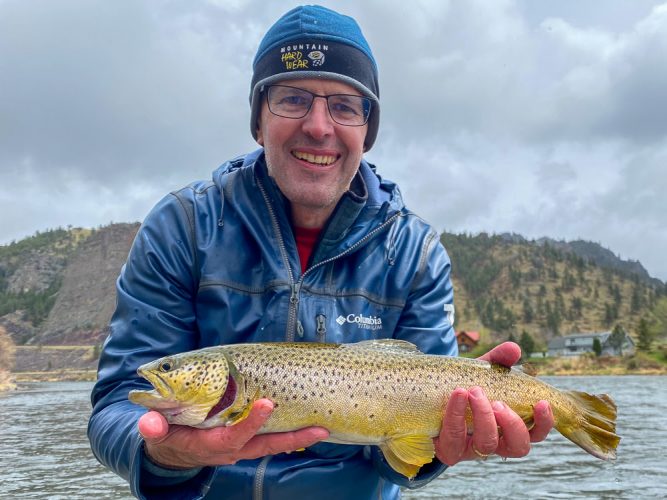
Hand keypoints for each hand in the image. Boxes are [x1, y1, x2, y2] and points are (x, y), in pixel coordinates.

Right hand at [138, 399, 328, 468]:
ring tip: (322, 427)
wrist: (170, 452)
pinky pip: (270, 439)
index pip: (235, 435)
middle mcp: (231, 448)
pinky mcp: (245, 441)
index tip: (267, 404)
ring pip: (272, 443)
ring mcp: (240, 447)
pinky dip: (288, 433)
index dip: (251, 422)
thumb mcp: (155, 432)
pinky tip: (307, 424)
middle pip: (265, 445)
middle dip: (292, 438)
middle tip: (319, 428)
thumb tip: (149, 423)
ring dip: (297, 437)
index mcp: (210, 444)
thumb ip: (153, 428)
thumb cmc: (166, 435)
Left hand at [434, 342, 553, 465]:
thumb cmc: (463, 387)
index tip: (541, 402)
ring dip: (484, 417)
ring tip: (474, 391)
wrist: (427, 397)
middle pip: (517, 447)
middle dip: (512, 423)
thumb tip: (514, 349)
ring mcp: (471, 449)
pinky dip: (456, 415)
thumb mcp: (481, 372)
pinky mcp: (448, 449)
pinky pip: (454, 439)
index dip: (544, 423)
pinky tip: (457, 394)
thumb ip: (497, 360)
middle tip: (499, 401)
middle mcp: (495, 442)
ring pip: (487, 445)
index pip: (535, 434)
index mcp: (508, 427)